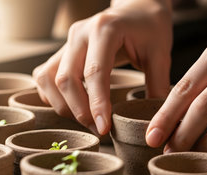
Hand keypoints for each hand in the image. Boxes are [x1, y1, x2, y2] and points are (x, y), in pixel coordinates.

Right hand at [33, 0, 172, 134]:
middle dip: (79, 111)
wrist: (136, 9)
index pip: (95, 73)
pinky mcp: (61, 51)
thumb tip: (155, 123)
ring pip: (49, 80)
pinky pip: (45, 78)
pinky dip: (53, 97)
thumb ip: (158, 86)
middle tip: (99, 130)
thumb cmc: (149, 28)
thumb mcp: (161, 54)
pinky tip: (72, 107)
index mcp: (105, 30)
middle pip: (66, 80)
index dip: (97, 104)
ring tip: (87, 120)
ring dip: (64, 106)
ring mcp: (67, 42)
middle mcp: (79, 34)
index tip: (104, 128)